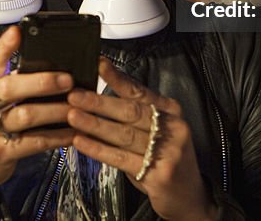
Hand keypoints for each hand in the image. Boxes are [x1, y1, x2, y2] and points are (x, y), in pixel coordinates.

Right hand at [0, 26, 75, 218]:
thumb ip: (14, 81)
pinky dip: (57, 136)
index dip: (4, 46)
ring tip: (76, 107)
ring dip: (56, 110)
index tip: (18, 31)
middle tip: (68, 79)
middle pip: (9, 87)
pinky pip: (34, 142)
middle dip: (42, 81)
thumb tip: (51, 64)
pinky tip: (72, 133)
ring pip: (25, 115)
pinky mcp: (1, 152)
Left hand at [66, 57, 217, 220]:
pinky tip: (81, 143)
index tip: (98, 64)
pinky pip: (122, 158)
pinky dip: (99, 150)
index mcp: (171, 110)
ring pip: (124, 134)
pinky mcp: (159, 174)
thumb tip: (97, 95)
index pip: (140, 91)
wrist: (189, 196)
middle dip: (99, 103)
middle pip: (130, 111)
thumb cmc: (165, 158)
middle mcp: (173, 127)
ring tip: (72, 117)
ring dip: (95, 125)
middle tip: (74, 95)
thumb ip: (134, 114)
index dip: (117, 78)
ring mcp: (169, 151)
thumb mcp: (157, 130)